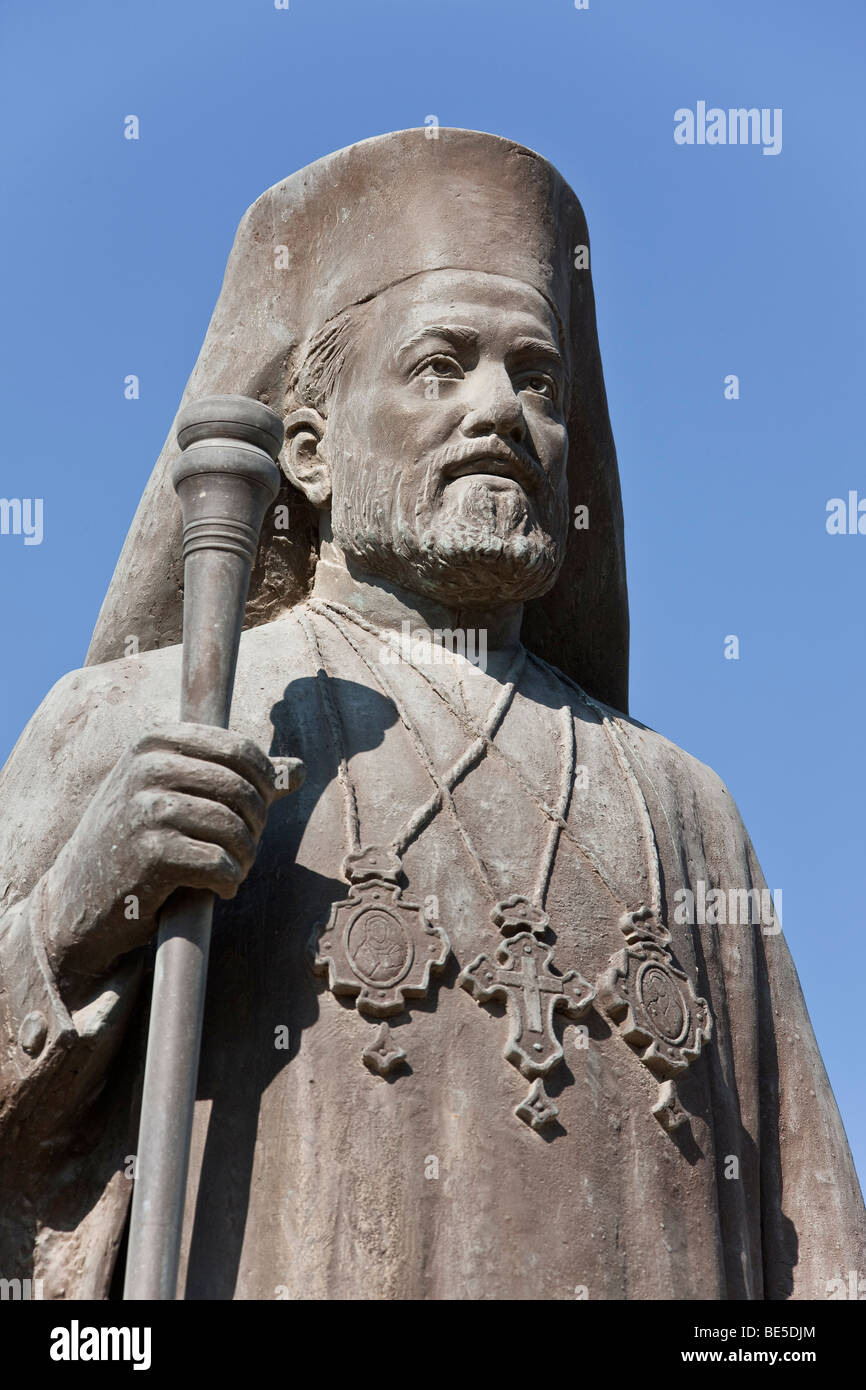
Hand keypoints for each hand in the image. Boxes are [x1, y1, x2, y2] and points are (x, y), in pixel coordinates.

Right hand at [42, 723, 303, 985]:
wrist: (78, 894)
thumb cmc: (136, 838)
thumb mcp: (176, 792)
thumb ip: (237, 778)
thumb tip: (299, 770)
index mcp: (156, 740)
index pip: (240, 749)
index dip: (263, 784)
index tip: (256, 812)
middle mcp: (148, 767)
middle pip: (242, 788)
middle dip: (256, 823)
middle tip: (245, 847)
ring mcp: (146, 809)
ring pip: (234, 827)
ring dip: (245, 857)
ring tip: (234, 869)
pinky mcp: (151, 854)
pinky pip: (220, 862)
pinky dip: (229, 880)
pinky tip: (219, 888)